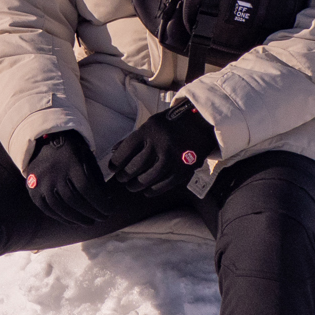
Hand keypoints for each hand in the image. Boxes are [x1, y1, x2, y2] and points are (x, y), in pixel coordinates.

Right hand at [24, 130, 115, 228]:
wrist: (44, 142)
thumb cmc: (71, 152)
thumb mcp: (87, 158)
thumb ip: (96, 178)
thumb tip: (107, 200)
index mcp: (70, 163)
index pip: (86, 188)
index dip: (99, 203)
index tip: (109, 211)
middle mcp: (53, 173)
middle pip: (74, 200)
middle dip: (91, 213)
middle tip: (102, 219)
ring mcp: (40, 182)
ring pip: (60, 207)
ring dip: (77, 219)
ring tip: (89, 222)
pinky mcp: (32, 190)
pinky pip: (47, 209)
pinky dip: (62, 217)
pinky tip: (73, 221)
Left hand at [105, 100, 219, 198]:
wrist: (201, 124)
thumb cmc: (172, 125)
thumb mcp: (151, 125)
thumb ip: (134, 138)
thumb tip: (114, 152)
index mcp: (150, 130)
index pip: (126, 149)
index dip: (116, 162)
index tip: (112, 168)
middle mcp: (161, 143)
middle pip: (136, 166)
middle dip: (125, 175)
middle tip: (121, 178)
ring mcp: (173, 157)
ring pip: (149, 178)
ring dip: (136, 185)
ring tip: (131, 186)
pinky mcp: (184, 169)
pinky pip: (164, 185)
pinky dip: (153, 190)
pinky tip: (147, 190)